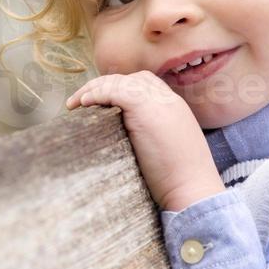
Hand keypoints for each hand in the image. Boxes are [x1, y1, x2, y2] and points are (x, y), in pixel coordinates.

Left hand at [65, 71, 224, 211]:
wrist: (193, 189)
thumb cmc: (180, 180)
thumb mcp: (169, 148)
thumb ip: (154, 134)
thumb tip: (129, 137)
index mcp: (175, 107)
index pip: (145, 84)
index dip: (120, 89)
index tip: (100, 104)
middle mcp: (167, 99)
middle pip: (131, 79)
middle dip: (104, 85)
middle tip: (82, 101)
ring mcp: (158, 102)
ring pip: (120, 82)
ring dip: (94, 89)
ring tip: (75, 103)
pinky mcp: (145, 108)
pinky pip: (114, 90)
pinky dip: (97, 93)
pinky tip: (83, 104)